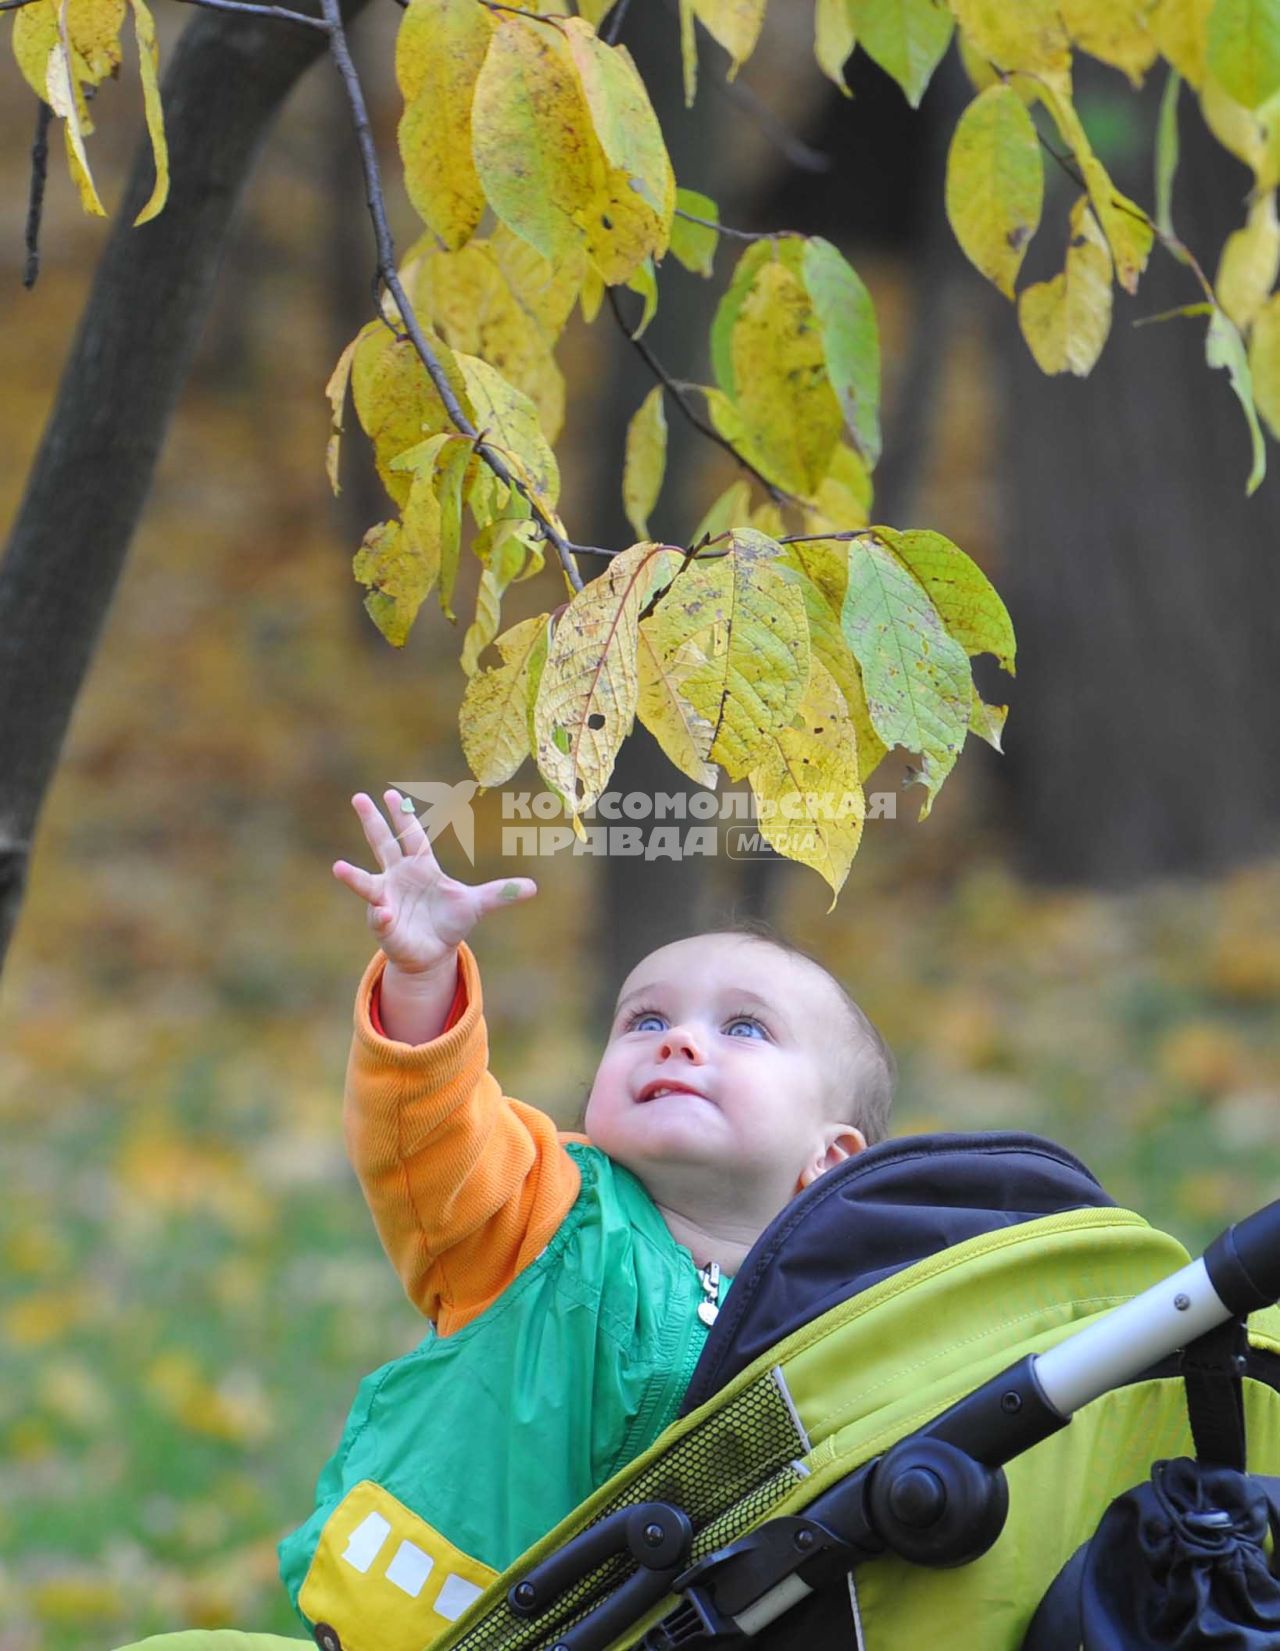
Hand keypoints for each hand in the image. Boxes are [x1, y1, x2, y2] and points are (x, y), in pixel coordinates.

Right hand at [333, 789, 536, 978]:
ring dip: (353, 877)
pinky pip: (381, 919)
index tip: (392, 794)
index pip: (412, 836)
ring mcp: (387, 900)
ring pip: (368, 884)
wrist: (433, 954)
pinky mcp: (384, 925)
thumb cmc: (449, 922)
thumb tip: (534, 888)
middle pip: (383, 845)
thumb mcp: (477, 906)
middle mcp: (399, 878)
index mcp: (421, 867)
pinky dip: (382, 917)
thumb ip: (501, 894)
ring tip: (337, 868)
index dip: (404, 816)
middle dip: (373, 823)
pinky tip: (385, 915)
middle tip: (359, 798)